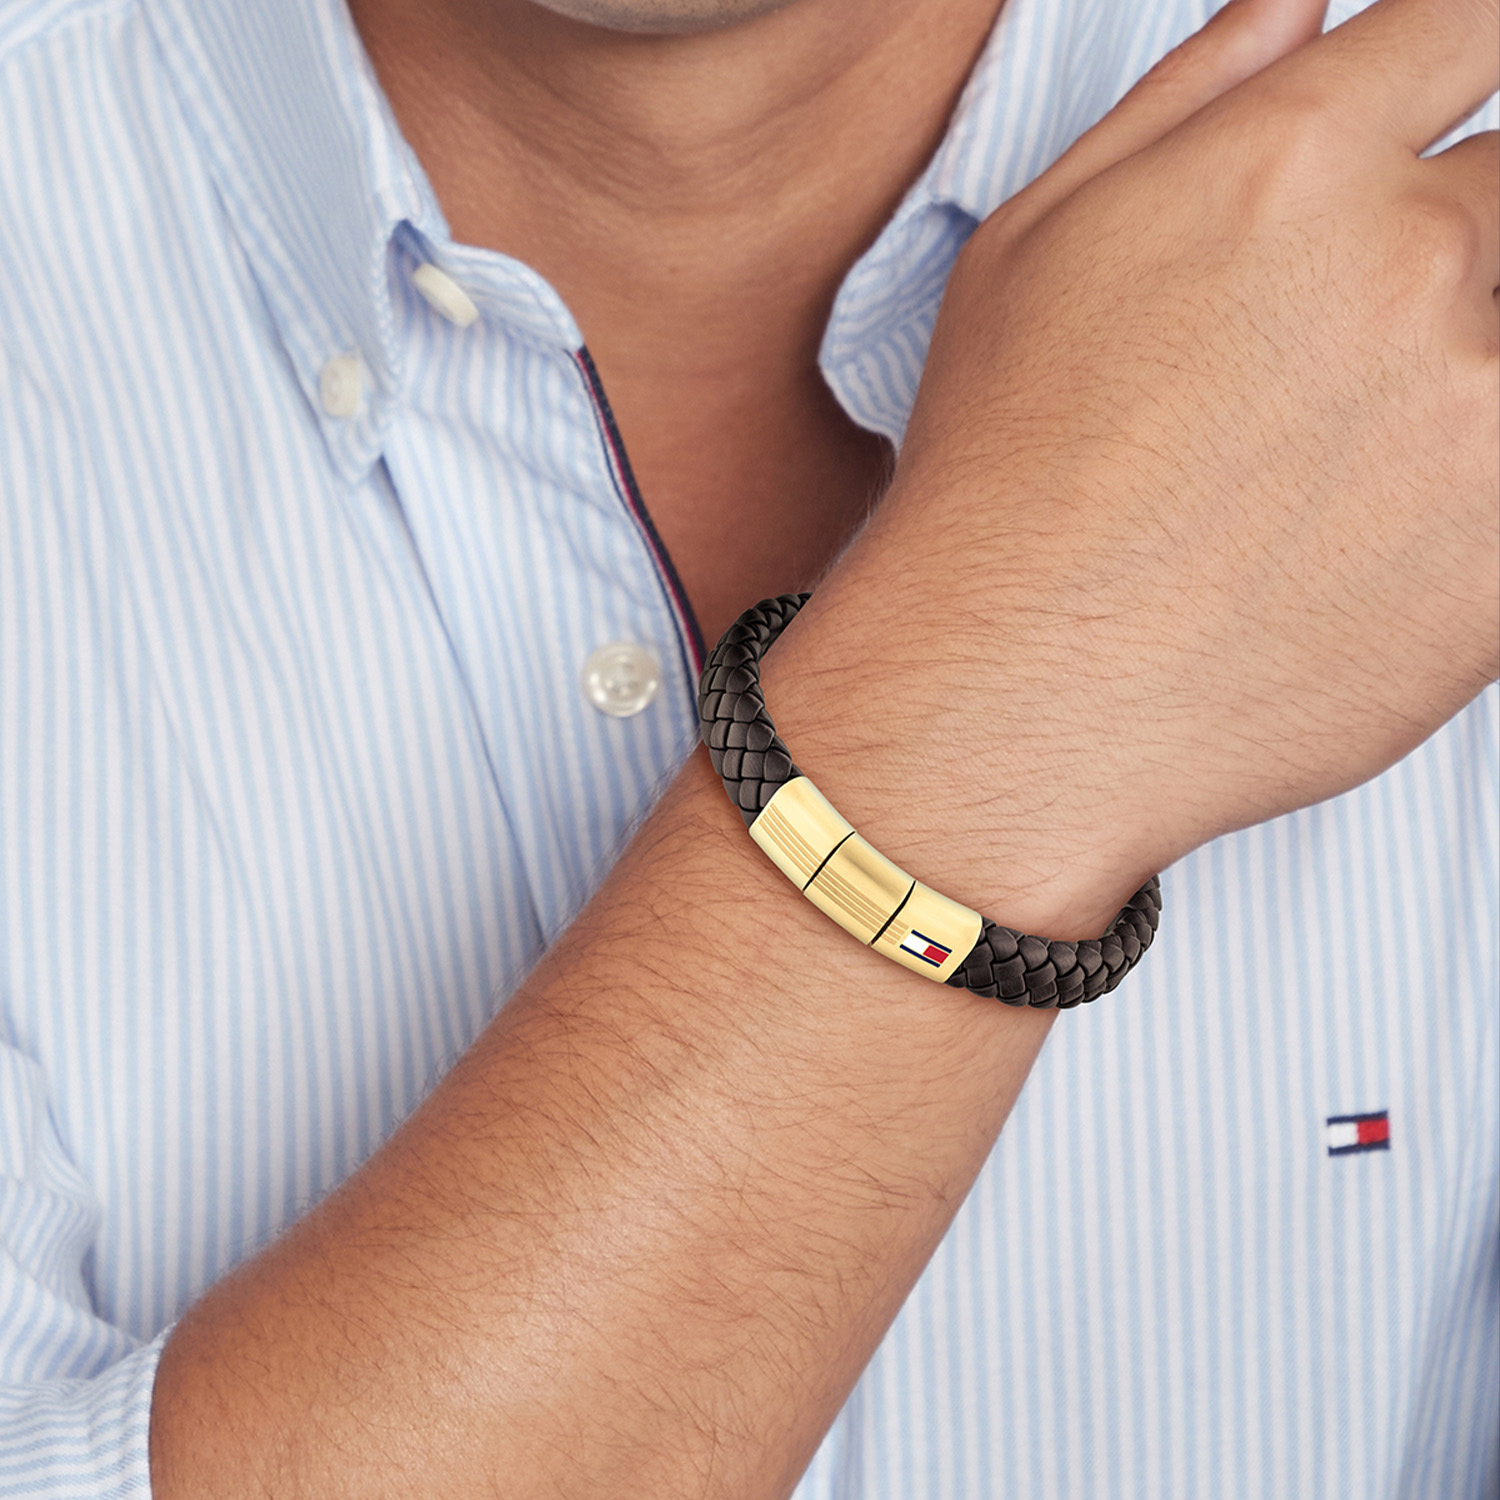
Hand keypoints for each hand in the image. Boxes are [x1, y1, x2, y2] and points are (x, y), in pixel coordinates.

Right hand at [772, 0, 1499, 930]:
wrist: (1007, 701)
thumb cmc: (996, 493)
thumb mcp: (1029, 258)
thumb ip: (1182, 108)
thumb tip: (1292, 11)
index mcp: (1290, 166)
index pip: (1468, 28)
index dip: (1462, 63)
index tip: (1446, 117)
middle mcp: (1407, 267)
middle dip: (1444, 247)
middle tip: (1332, 349)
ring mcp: (1478, 414)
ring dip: (1452, 376)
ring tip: (1333, 462)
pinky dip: (1459, 491)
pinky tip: (1356, 537)